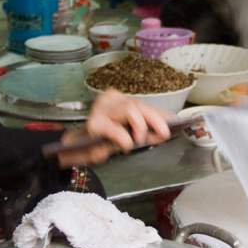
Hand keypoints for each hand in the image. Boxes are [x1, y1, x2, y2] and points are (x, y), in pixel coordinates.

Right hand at [56, 89, 172, 166]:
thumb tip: (167, 123)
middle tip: (164, 133)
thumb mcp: (126, 131)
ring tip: (142, 139)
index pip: (142, 104)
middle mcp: (108, 100)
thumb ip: (145, 126)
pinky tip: (127, 145)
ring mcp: (100, 110)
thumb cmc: (102, 139)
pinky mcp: (94, 124)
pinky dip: (125, 138)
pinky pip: (116, 128)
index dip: (158, 115)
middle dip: (155, 119)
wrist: (75, 149)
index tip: (172, 123)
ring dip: (141, 127)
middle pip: (137, 105)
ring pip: (129, 110)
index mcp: (117, 99)